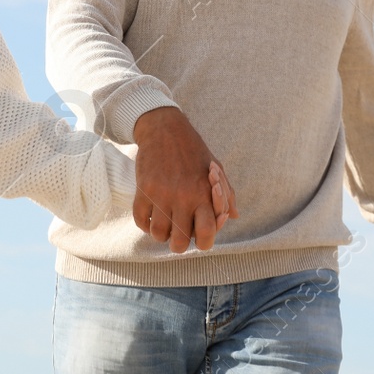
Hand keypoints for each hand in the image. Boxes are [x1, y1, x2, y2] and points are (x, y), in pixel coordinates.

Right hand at [132, 107, 238, 252]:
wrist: (165, 128)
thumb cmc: (194, 150)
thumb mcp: (217, 168)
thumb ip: (226, 194)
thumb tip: (233, 216)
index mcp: (204, 194)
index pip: (206, 234)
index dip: (204, 242)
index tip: (199, 236)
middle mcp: (183, 197)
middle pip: (179, 242)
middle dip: (179, 244)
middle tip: (179, 234)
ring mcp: (161, 194)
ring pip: (158, 234)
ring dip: (161, 233)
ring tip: (165, 223)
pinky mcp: (143, 189)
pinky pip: (140, 220)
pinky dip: (144, 223)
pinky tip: (152, 215)